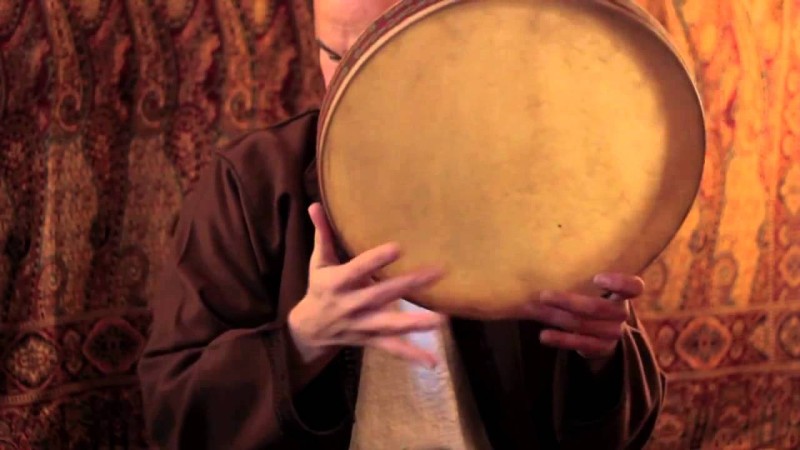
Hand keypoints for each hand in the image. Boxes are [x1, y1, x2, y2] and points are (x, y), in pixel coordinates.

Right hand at [288, 203, 444, 367]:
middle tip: (437, 271)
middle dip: (409, 284)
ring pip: (390, 326)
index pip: (357, 269)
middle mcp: (351, 305)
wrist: (309, 329)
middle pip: (382, 295)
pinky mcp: (371, 340)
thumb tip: (315, 204)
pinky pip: (393, 349)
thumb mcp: (318, 262)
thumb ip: (322, 234)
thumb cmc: (319, 287)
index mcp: (337, 283)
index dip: (376, 260)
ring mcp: (363, 325)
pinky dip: (412, 356)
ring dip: (415, 323)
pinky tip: (433, 362)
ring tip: (441, 321)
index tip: (397, 247)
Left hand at [522, 273, 643, 366]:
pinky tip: (543, 335)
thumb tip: (542, 265)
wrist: (601, 335)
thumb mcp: (592, 289)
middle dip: (567, 301)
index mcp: (622, 294)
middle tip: (543, 295)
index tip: (597, 278)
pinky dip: (560, 339)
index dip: (620, 283)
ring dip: (554, 317)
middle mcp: (621, 313)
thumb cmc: (592, 300)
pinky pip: (580, 344)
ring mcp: (613, 333)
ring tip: (532, 310)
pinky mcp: (601, 348)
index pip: (634, 287)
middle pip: (597, 308)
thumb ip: (579, 279)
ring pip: (582, 324)